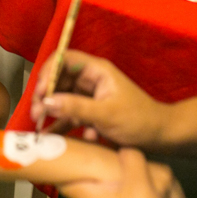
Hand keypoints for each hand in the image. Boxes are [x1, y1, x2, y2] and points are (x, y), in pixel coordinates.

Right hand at [31, 50, 163, 146]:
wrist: (160, 137)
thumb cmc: (139, 120)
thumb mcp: (106, 114)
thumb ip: (76, 107)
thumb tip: (46, 101)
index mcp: (97, 71)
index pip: (64, 59)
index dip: (48, 72)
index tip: (39, 91)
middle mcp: (90, 80)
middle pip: (58, 79)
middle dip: (44, 95)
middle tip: (36, 113)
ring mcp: (89, 97)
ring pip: (61, 99)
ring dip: (50, 112)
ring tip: (40, 126)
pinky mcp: (89, 114)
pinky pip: (69, 116)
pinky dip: (62, 125)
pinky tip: (55, 137)